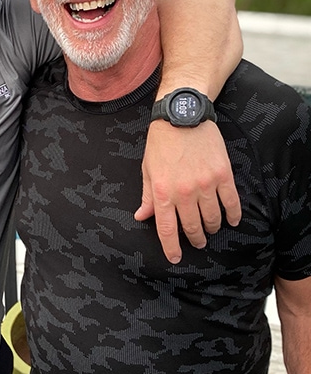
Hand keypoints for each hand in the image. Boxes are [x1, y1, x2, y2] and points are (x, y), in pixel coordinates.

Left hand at [135, 120, 240, 263]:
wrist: (182, 116)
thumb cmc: (161, 143)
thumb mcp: (147, 169)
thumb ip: (147, 196)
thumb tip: (141, 216)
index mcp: (162, 191)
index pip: (167, 228)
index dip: (171, 247)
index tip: (175, 258)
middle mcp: (184, 191)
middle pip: (192, 227)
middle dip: (195, 239)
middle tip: (197, 242)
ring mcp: (205, 184)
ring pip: (213, 219)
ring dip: (212, 228)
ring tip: (210, 228)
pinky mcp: (223, 175)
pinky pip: (231, 204)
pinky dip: (232, 216)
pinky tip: (231, 220)